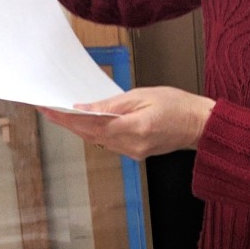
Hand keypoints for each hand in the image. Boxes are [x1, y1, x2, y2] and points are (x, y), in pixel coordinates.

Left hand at [39, 87, 215, 159]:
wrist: (200, 124)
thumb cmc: (178, 105)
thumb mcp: (143, 95)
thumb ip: (111, 104)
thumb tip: (85, 109)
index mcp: (134, 128)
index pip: (91, 125)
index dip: (66, 118)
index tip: (49, 109)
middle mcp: (131, 145)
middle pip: (90, 135)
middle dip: (68, 123)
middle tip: (49, 110)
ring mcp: (133, 153)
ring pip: (97, 141)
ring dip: (80, 128)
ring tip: (64, 114)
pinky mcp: (135, 154)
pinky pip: (109, 143)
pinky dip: (96, 132)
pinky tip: (89, 122)